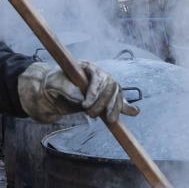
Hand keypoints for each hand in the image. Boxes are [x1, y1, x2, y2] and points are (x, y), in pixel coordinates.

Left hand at [18, 60, 135, 123]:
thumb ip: (67, 88)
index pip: (97, 77)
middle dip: (103, 103)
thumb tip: (80, 97)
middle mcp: (99, 75)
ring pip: (116, 94)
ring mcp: (105, 85)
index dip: (94, 91)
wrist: (54, 89)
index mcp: (88, 67)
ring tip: (110, 120)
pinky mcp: (107, 97)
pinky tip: (134, 112)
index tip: (85, 105)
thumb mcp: (55, 83)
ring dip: (115, 107)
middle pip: (110, 86)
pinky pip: (120, 100)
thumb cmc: (54, 83)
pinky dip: (126, 107)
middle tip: (90, 114)